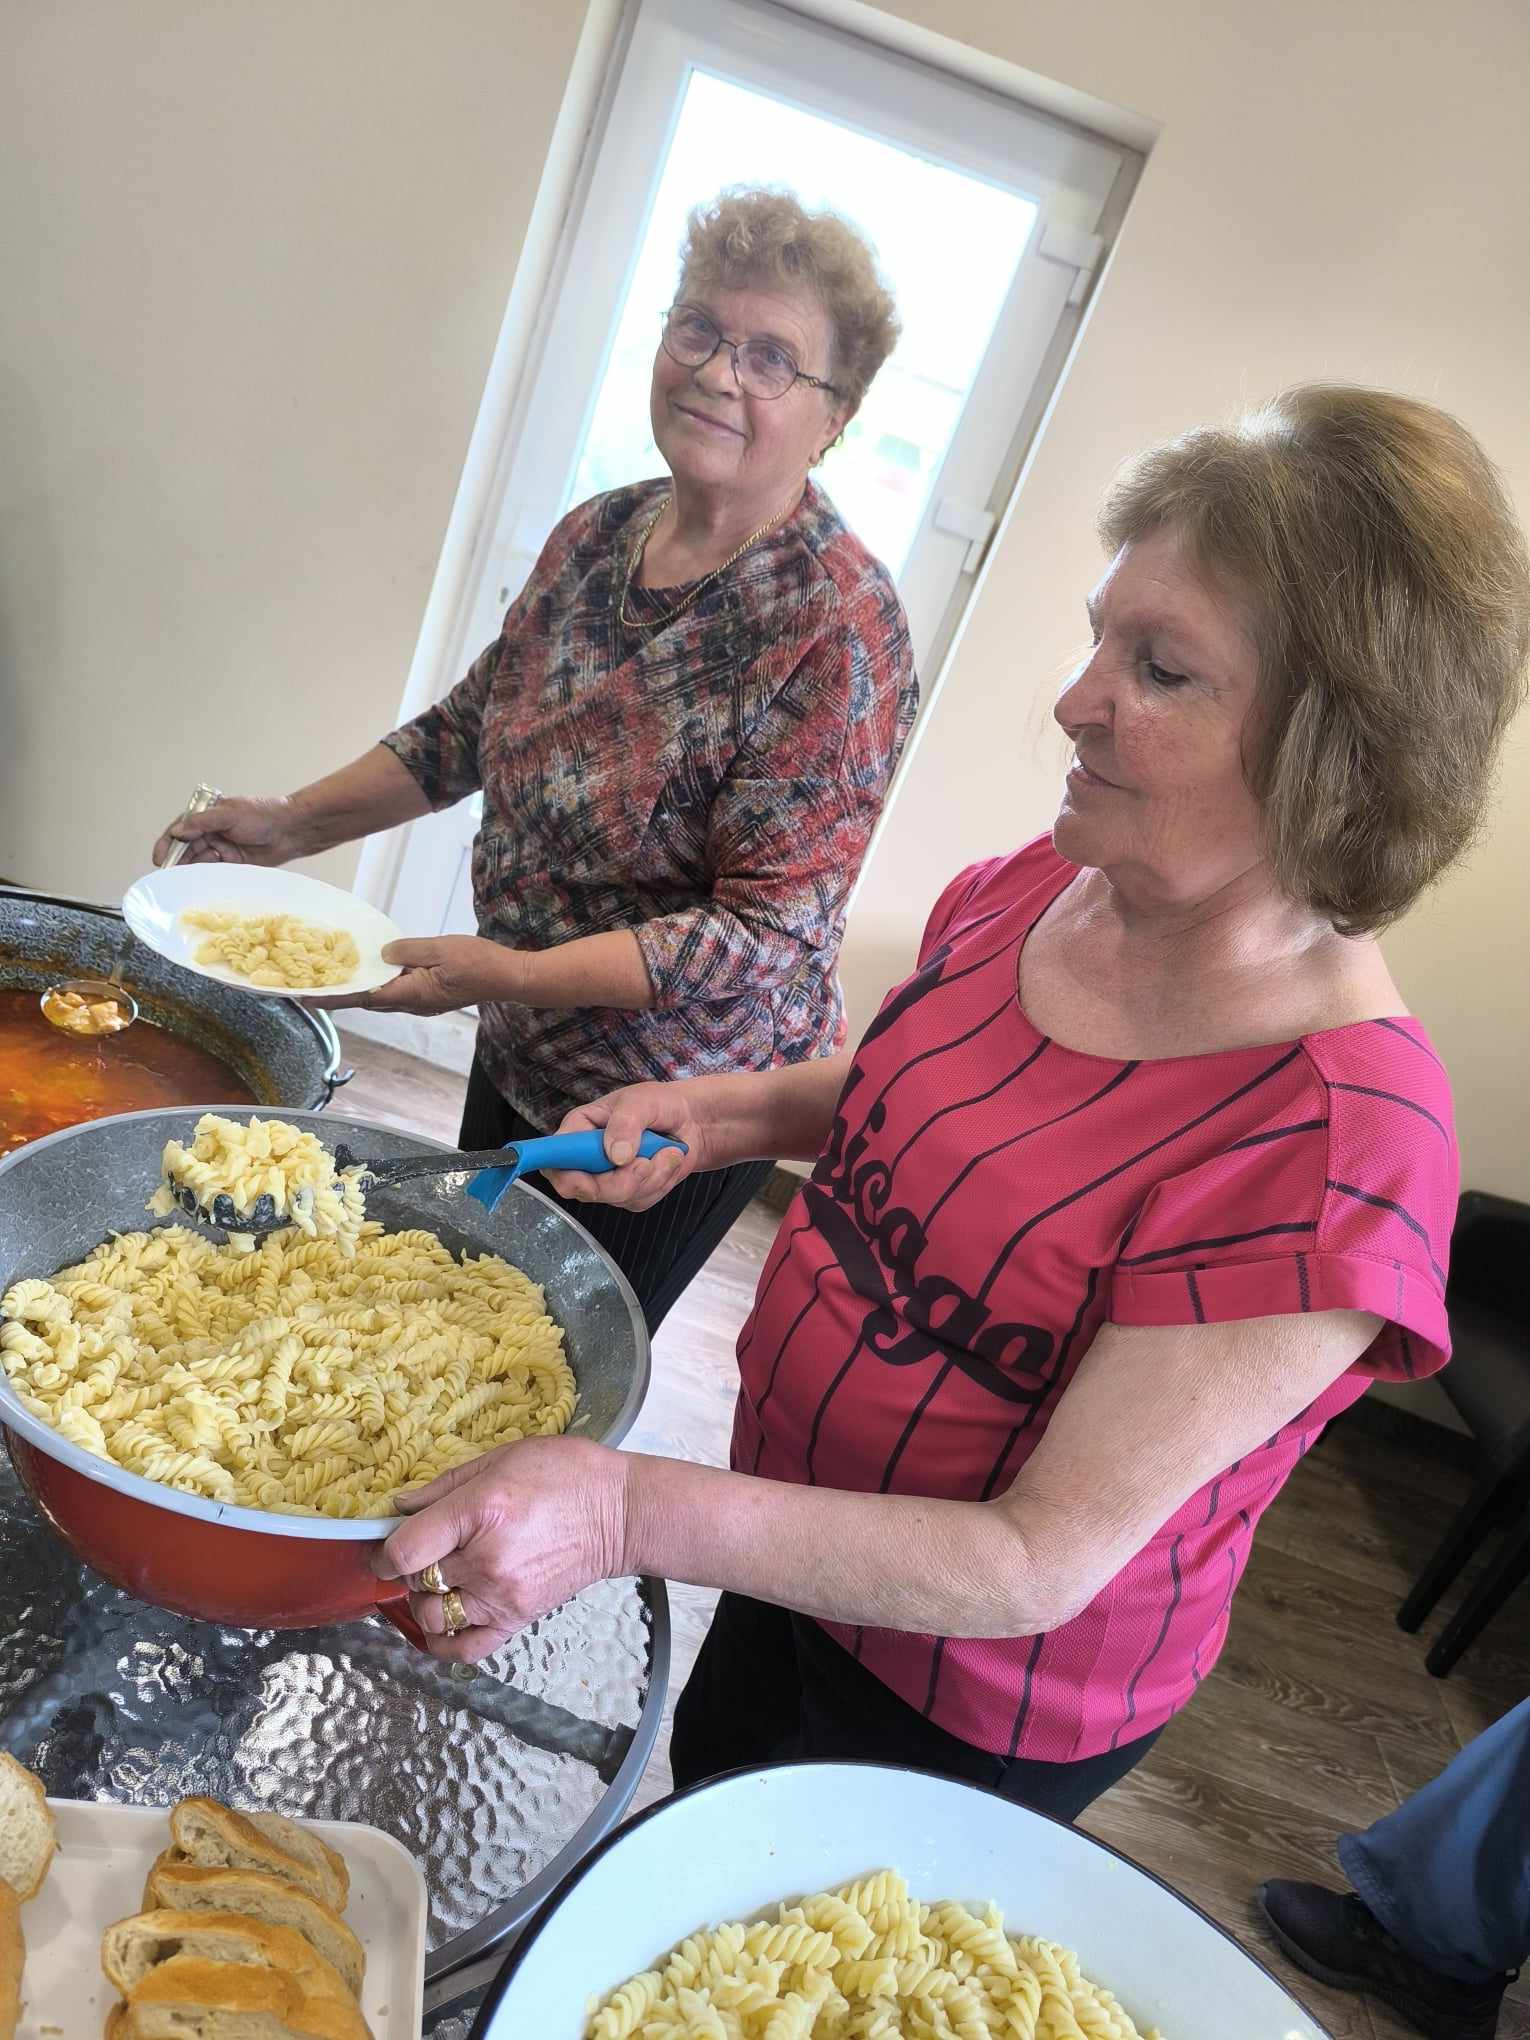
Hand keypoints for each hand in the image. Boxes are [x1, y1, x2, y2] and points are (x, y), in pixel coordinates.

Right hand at [152, 794, 309, 867]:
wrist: (291, 830)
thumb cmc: (263, 815)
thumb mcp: (230, 814)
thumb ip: (203, 822)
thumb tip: (178, 831)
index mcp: (207, 816)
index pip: (180, 829)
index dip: (167, 844)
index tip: (159, 858)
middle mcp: (210, 832)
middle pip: (186, 848)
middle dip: (176, 861)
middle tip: (167, 876)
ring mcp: (221, 848)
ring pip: (197, 861)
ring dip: (188, 870)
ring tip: (180, 882)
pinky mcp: (232, 863)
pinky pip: (213, 871)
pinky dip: (204, 876)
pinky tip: (197, 884)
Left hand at [306, 935, 521, 1014]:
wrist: (507, 977)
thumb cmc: (478, 962)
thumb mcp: (439, 949)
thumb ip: (407, 951)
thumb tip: (382, 954)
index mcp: (410, 994)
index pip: (362, 998)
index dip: (332, 997)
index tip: (305, 997)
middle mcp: (412, 1004)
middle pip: (368, 1000)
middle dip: (341, 993)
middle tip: (314, 983)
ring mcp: (422, 1003)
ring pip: (383, 996)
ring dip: (360, 988)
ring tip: (339, 976)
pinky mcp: (431, 997)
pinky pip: (398, 991)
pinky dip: (381, 983)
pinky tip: (377, 970)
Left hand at [371, 1437, 626, 1662]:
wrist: (620, 1513)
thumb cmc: (566, 1474)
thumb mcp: (502, 1459)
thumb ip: (445, 1486)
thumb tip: (400, 1508)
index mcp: (480, 1511)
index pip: (404, 1550)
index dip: (382, 1552)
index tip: (382, 1548)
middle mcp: (487, 1559)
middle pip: (416, 1581)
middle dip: (407, 1569)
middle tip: (419, 1554)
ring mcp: (502, 1595)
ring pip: (432, 1617)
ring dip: (424, 1601)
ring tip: (438, 1581)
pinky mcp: (517, 1619)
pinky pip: (466, 1649)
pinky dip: (444, 1643)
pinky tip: (444, 1621)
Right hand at [542, 1080, 709, 1210]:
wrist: (691, 1120)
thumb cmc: (659, 1103)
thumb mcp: (641, 1102)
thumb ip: (625, 1124)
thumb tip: (614, 1156)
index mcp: (579, 1129)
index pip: (554, 1158)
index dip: (563, 1173)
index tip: (586, 1177)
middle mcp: (587, 1157)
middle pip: (584, 1188)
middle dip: (620, 1181)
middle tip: (646, 1162)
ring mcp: (607, 1177)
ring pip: (617, 1196)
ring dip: (649, 1177)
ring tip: (666, 1150)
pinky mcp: (629, 1192)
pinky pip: (639, 1200)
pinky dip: (660, 1182)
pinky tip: (667, 1161)